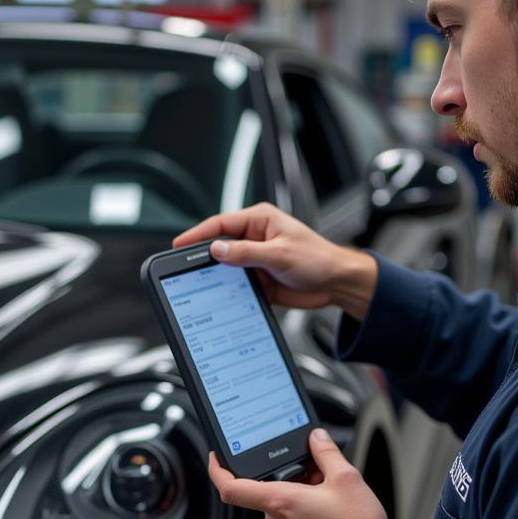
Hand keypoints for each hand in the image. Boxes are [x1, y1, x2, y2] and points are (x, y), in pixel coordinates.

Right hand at [173, 202, 376, 320]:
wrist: (337, 284)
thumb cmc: (319, 259)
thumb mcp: (280, 254)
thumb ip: (247, 253)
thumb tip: (217, 249)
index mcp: (260, 220)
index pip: (221, 224)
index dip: (198, 234)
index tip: (179, 244)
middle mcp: (255, 238)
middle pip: (219, 246)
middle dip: (203, 258)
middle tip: (184, 269)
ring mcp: (256, 259)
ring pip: (226, 267)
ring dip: (217, 276)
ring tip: (199, 285)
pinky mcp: (259, 279)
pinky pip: (236, 284)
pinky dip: (228, 291)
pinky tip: (220, 297)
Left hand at [208, 429, 416, 518]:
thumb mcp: (347, 478)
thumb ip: (326, 452)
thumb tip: (316, 439)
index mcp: (281, 503)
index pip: (231, 487)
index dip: (218, 470)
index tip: (216, 458)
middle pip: (268, 494)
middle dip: (290, 481)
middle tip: (316, 478)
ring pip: (282, 512)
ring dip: (299, 500)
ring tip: (328, 499)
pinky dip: (305, 518)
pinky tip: (329, 518)